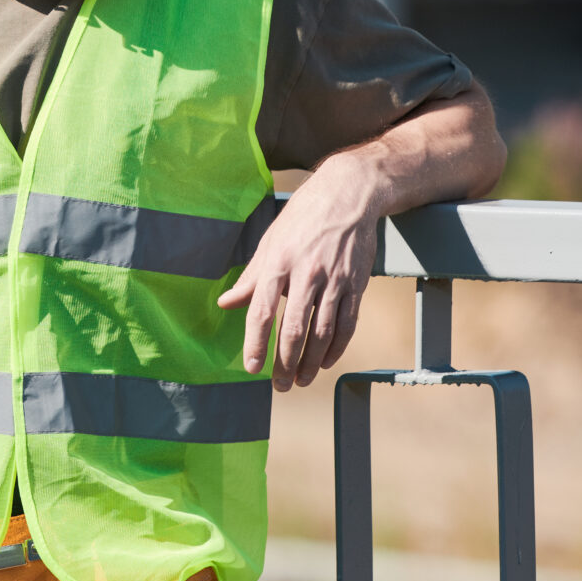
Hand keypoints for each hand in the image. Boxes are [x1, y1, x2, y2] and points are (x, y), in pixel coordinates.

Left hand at [216, 154, 385, 390]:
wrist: (347, 194)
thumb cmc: (301, 218)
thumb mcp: (270, 241)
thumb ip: (250, 277)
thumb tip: (225, 303)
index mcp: (278, 263)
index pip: (262, 311)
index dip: (256, 343)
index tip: (251, 368)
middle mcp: (306, 273)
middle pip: (294, 329)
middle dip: (284, 363)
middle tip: (279, 386)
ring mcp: (334, 280)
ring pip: (322, 332)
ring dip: (311, 362)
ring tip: (301, 380)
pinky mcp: (356, 284)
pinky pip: (347, 324)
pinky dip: (336, 348)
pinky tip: (326, 362)